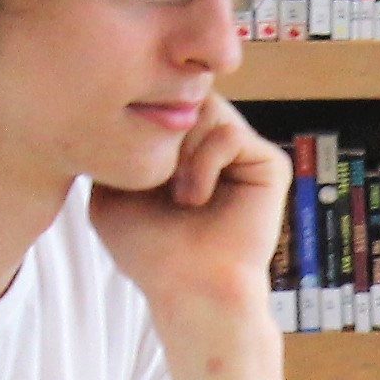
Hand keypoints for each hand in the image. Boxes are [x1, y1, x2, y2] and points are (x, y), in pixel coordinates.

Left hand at [93, 97, 294, 316]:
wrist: (188, 285)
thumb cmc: (149, 248)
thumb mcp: (110, 188)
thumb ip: (115, 143)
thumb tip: (119, 102)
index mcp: (184, 144)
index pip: (163, 96)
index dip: (140, 118)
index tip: (128, 163)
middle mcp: (215, 142)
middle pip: (185, 93)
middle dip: (161, 132)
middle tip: (154, 178)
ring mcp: (244, 151)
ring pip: (207, 107)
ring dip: (180, 150)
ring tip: (176, 193)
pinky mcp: (269, 163)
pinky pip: (230, 133)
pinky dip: (204, 164)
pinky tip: (196, 197)